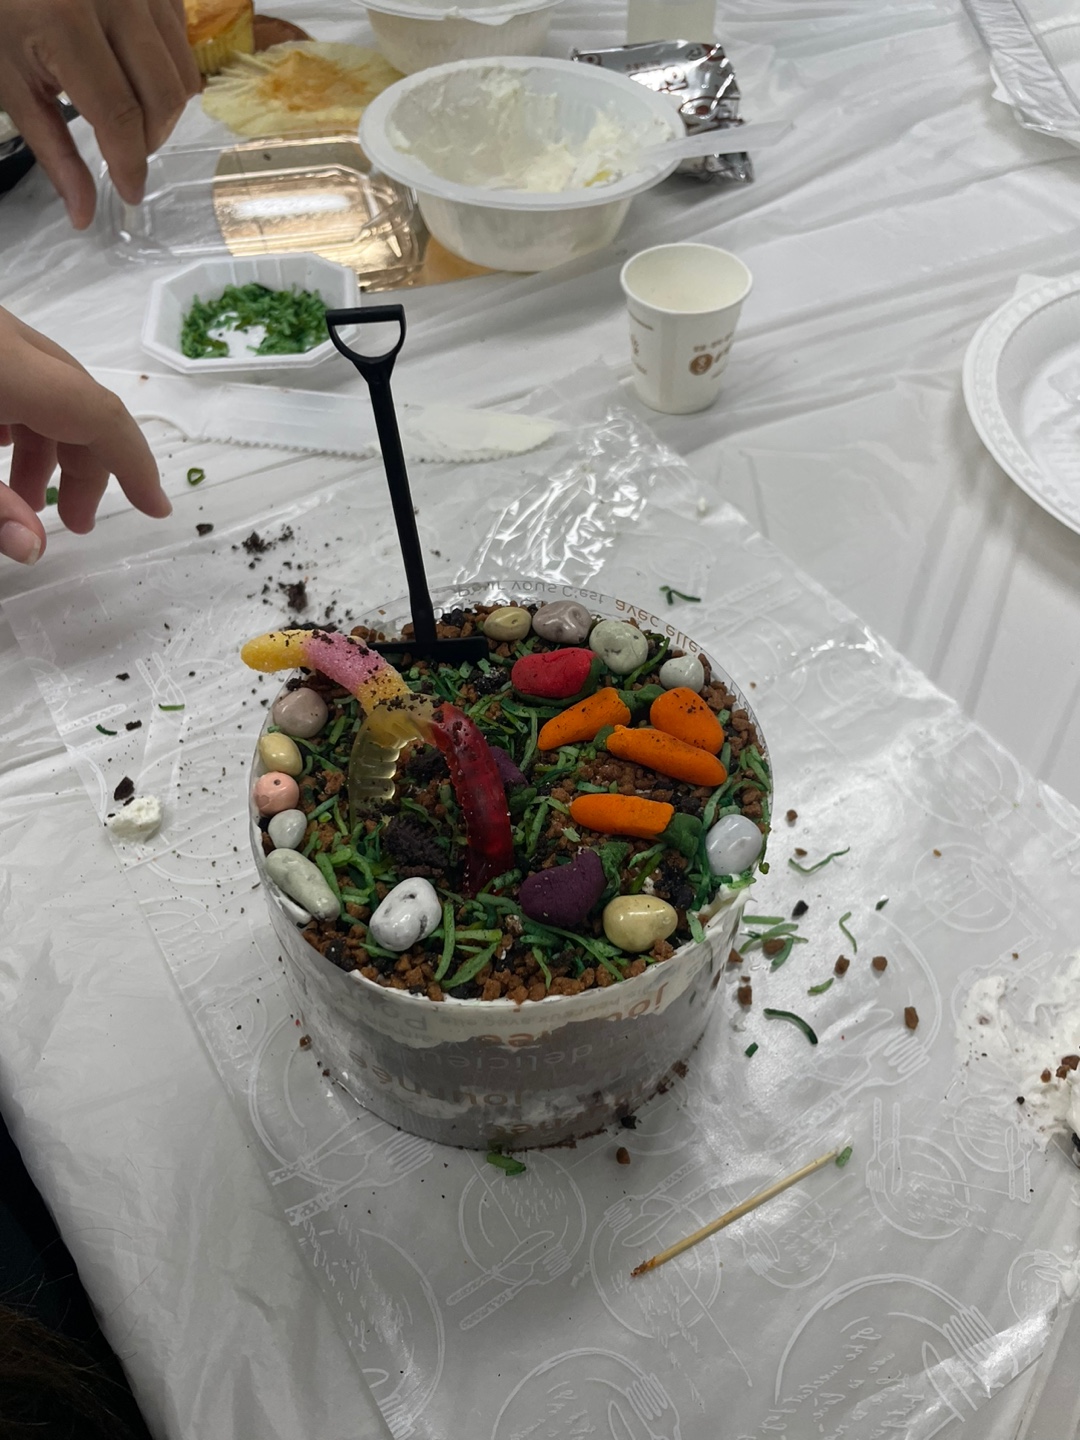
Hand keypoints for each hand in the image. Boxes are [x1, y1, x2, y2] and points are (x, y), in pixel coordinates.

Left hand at [0, 0, 199, 227]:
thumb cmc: (4, 21)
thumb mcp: (15, 87)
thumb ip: (54, 150)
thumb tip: (84, 215)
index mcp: (66, 22)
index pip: (119, 113)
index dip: (130, 163)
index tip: (130, 193)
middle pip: (163, 98)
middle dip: (150, 140)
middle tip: (125, 149)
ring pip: (183, 76)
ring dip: (163, 111)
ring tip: (130, 111)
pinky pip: (184, 46)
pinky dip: (168, 73)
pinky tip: (136, 72)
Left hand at [0, 308, 170, 564]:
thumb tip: (32, 549)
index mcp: (7, 365)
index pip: (97, 413)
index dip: (134, 463)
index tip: (155, 507)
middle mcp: (5, 338)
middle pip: (75, 399)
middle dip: (86, 465)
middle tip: (74, 522)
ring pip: (44, 386)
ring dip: (47, 444)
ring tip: (26, 499)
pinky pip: (14, 372)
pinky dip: (20, 415)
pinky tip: (0, 448)